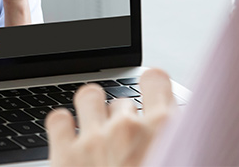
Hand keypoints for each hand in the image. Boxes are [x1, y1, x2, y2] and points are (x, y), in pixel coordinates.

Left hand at [46, 68, 174, 166]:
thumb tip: (173, 140)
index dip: (152, 87)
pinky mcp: (65, 156)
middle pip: (123, 101)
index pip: (156, 80)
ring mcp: (94, 139)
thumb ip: (175, 143)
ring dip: (91, 109)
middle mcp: (128, 128)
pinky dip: (62, 126)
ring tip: (94, 130)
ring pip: (89, 97)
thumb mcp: (180, 159)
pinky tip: (67, 137)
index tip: (150, 93)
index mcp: (165, 131)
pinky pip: (58, 120)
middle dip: (123, 120)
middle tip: (126, 146)